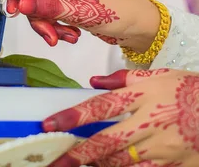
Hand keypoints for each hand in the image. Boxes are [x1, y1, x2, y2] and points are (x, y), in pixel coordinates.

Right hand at [5, 0, 159, 51]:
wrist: (142, 28)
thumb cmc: (123, 11)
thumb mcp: (85, 11)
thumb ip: (51, 8)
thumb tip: (22, 4)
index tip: (12, 7)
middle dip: (37, 14)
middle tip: (48, 34)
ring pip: (39, 3)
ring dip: (48, 23)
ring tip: (64, 37)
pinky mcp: (68, 0)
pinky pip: (49, 12)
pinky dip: (55, 26)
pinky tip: (70, 35)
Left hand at [42, 68, 198, 165]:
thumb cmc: (188, 90)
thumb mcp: (157, 76)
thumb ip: (123, 79)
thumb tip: (93, 82)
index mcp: (143, 95)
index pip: (101, 105)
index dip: (74, 115)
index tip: (50, 123)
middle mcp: (149, 122)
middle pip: (107, 140)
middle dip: (79, 153)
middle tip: (56, 161)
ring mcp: (163, 148)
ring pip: (122, 163)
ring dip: (98, 165)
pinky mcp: (175, 166)